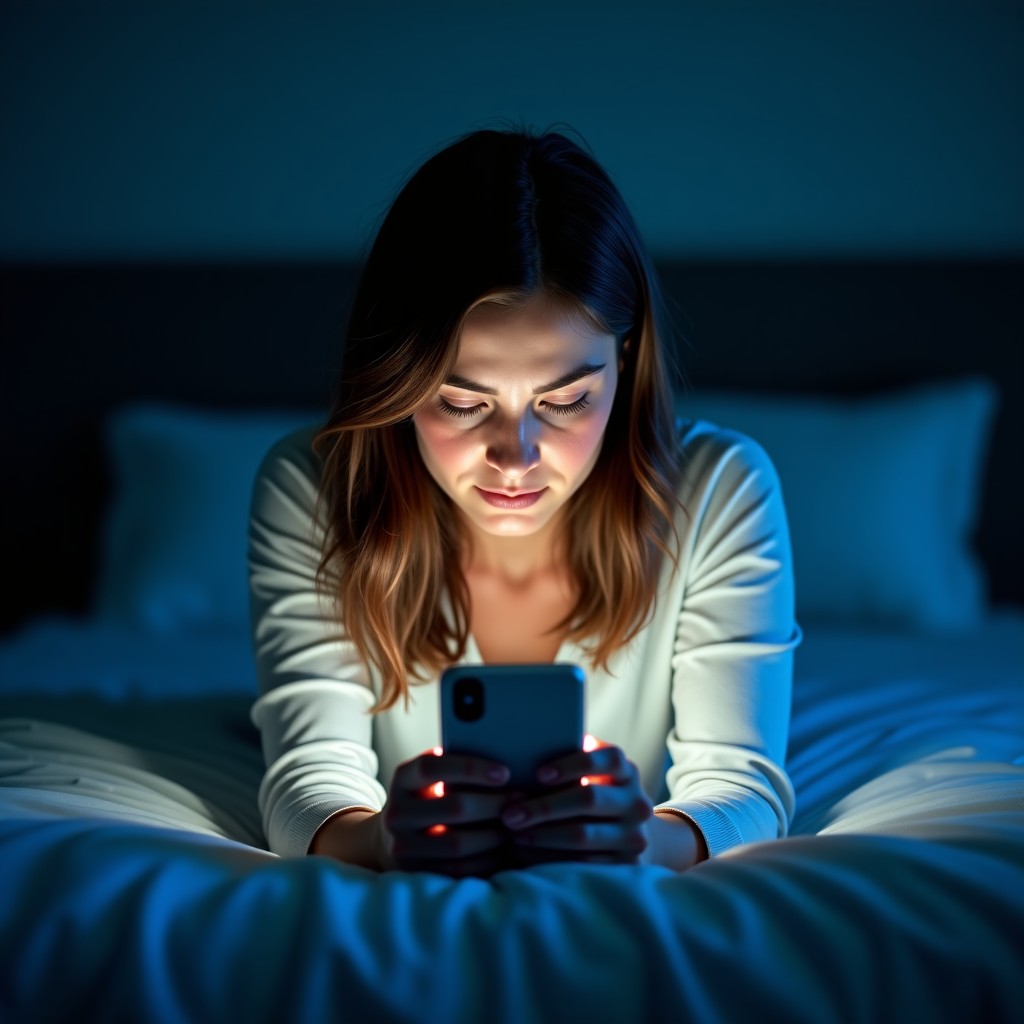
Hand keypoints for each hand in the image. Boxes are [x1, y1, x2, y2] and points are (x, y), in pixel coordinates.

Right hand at [381, 748, 512, 876]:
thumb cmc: (428, 796)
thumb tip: (505, 753)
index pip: (432, 767)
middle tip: (522, 799)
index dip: (470, 769)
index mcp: (403, 778)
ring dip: (494, 834)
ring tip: (518, 823)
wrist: (393, 838)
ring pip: (457, 842)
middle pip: (453, 807)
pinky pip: (458, 869)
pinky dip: (486, 858)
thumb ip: (455, 767)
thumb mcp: (431, 777)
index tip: (505, 773)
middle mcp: (397, 812)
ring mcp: (402, 845)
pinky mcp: (415, 872)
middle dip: (494, 804)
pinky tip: (505, 847)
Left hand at [499, 740, 652, 865]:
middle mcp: (636, 802)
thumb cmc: (595, 793)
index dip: (573, 764)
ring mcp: (634, 835)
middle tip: (509, 814)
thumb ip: (572, 761)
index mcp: (627, 772)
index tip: (539, 774)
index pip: (608, 759)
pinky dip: (550, 857)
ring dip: (542, 835)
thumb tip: (526, 749)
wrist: (629, 834)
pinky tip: (528, 853)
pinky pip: (582, 862)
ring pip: (583, 835)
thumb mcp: (593, 775)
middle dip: (544, 807)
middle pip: (588, 799)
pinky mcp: (626, 865)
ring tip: (514, 835)